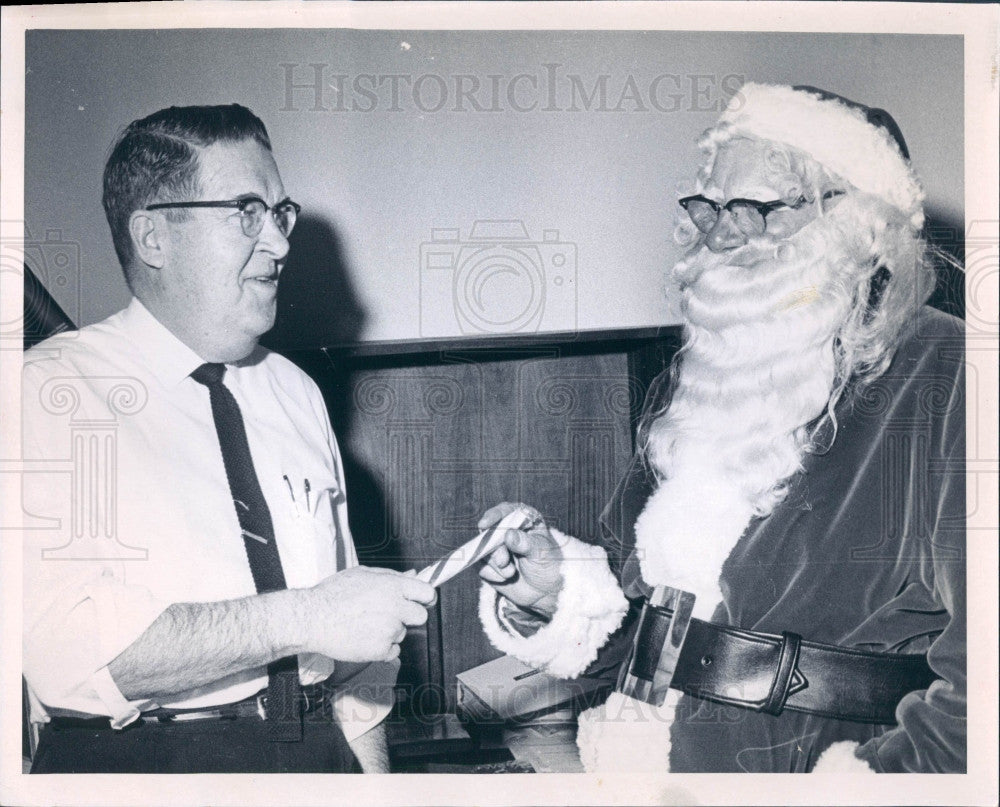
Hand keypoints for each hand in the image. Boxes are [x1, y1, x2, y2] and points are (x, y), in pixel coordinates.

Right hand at [300, 566, 435, 661]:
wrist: (311, 619)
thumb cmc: (333, 594)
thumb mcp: (363, 574)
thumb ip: (392, 576)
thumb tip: (413, 576)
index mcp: (392, 586)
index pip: (427, 593)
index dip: (425, 598)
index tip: (422, 601)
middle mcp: (395, 607)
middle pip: (421, 616)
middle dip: (409, 616)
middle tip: (391, 614)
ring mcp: (389, 630)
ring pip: (402, 633)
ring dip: (390, 631)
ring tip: (365, 624)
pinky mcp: (380, 650)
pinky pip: (393, 651)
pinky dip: (382, 648)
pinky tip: (364, 638)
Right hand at [477, 502, 563, 617]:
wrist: (544, 590)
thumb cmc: (547, 565)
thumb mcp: (541, 553)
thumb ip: (525, 543)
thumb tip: (509, 534)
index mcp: (522, 520)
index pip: (504, 511)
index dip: (493, 516)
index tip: (485, 525)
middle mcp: (506, 530)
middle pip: (488, 532)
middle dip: (494, 549)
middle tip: (503, 562)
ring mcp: (495, 546)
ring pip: (482, 550)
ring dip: (496, 565)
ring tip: (511, 573)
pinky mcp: (488, 563)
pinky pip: (480, 566)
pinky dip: (492, 574)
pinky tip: (505, 579)